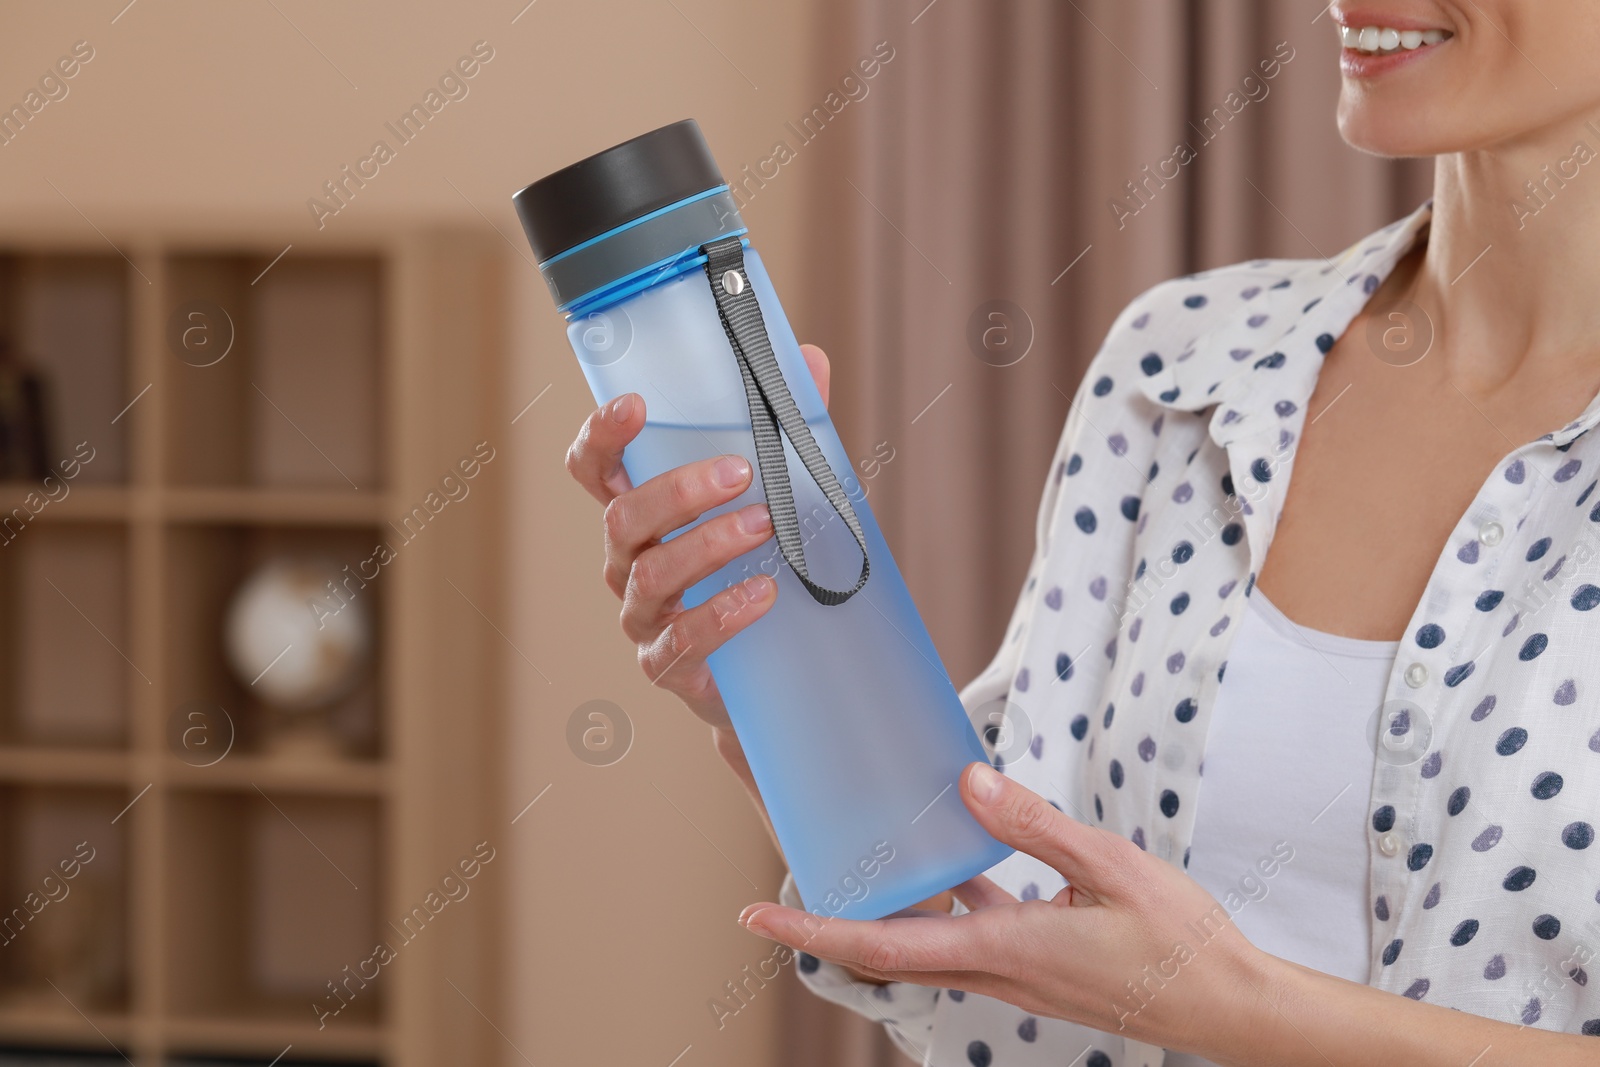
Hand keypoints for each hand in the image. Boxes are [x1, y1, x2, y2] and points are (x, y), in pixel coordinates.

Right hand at [564, 344, 831, 730]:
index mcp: (639, 514)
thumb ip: (785, 432)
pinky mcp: (667, 665)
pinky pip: (682, 640)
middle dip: (678, 491)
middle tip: (739, 472)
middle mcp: (626, 563)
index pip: (594, 470)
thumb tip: (809, 361)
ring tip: (765, 525)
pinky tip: (763, 592)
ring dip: (708, 545)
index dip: (602, 436)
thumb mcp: (771, 497)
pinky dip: (723, 613)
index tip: (634, 404)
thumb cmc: (754, 568)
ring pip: (652, 574)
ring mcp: (641, 616)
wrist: (766, 675)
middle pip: (622, 518)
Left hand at [735, 762, 1267, 1052]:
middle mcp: (995, 971)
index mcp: (1004, 951)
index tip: (755, 917)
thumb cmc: (1179, 943)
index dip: (812, 930)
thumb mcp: (1112, 868)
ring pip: (921, 946)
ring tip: (849, 864)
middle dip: (824, 921)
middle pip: (885, 951)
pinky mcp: (1033, 966)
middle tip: (776, 886)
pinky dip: (937, 907)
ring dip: (875, 915)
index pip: (882, 946)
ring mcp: (1013, 974)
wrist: (1227, 1004)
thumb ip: (1036, 825)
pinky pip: (964, 937)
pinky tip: (948, 865)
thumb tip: (968, 783)